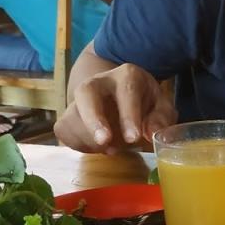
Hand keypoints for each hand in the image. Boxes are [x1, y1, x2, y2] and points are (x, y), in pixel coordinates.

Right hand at [55, 63, 175, 153]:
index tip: (133, 138)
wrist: (122, 94)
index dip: (128, 115)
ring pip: (72, 115)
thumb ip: (161, 118)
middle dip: (93, 119)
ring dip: (89, 139)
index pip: (126, 91)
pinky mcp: (69, 113)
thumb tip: (151, 133)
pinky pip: (64, 129)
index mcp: (127, 76)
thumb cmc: (145, 101)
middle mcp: (99, 81)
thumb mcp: (161, 106)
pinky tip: (96, 147)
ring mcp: (80, 97)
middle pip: (86, 93)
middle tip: (104, 141)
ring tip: (111, 149)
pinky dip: (78, 143)